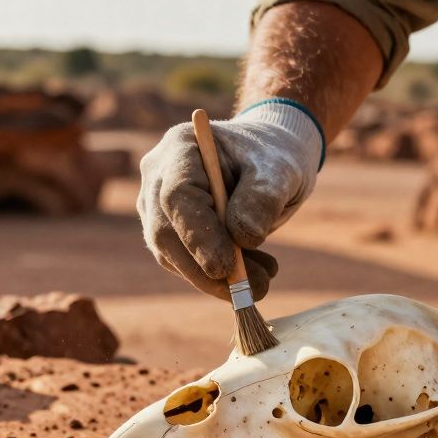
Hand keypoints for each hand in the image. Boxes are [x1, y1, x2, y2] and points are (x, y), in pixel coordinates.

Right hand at [137, 101, 322, 299]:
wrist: (268, 164)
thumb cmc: (273, 158)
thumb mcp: (279, 170)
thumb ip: (263, 197)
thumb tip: (244, 237)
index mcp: (181, 148)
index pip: (177, 197)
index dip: (197, 236)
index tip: (225, 268)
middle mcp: (159, 178)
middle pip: (166, 233)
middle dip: (206, 269)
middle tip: (255, 289)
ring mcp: (158, 207)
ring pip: (173, 256)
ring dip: (217, 279)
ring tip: (265, 278)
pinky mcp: (171, 234)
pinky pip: (185, 263)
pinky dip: (219, 277)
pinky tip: (255, 273)